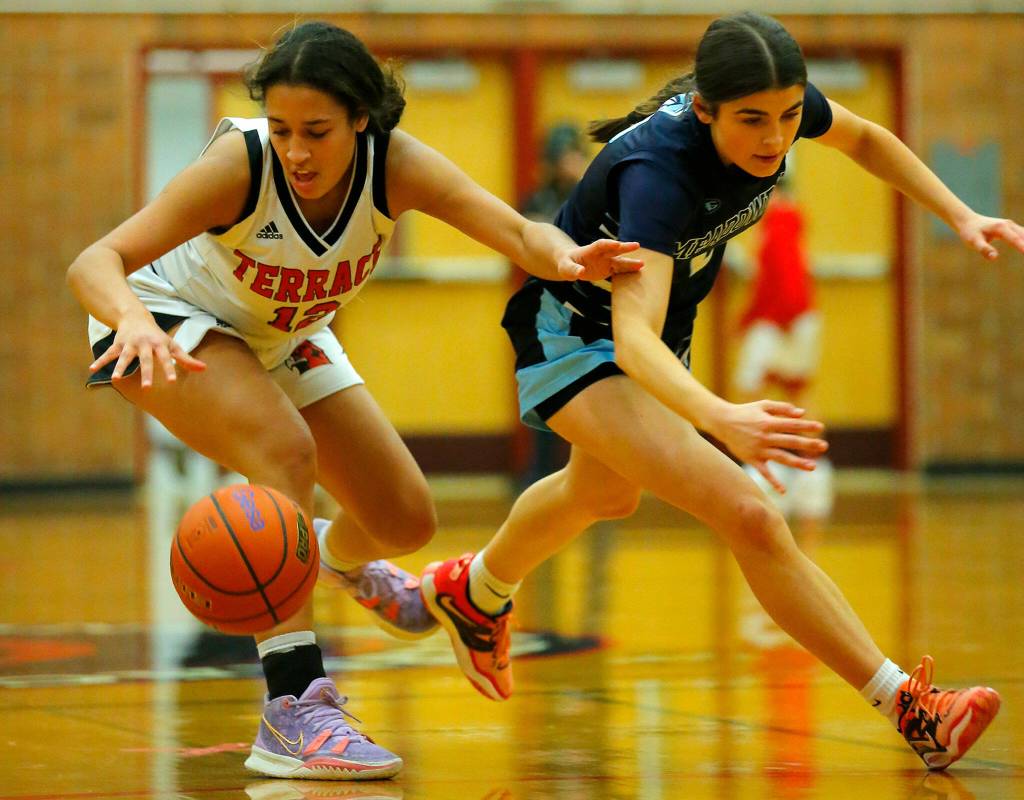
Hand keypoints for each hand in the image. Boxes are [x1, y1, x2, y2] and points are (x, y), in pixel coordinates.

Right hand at [90, 310, 205, 388]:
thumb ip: (186, 359)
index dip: (169, 369)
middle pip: (146, 360)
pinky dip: (101, 361)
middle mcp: (145, 344)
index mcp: (160, 345)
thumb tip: (203, 369)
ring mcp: (130, 344)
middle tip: (146, 388)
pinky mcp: (118, 344)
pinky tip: (92, 370)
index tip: (171, 381)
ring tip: (116, 379)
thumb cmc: (158, 336)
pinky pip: (108, 354)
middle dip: (146, 373)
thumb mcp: (172, 345)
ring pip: (125, 357)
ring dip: (120, 368)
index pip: (166, 358)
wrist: (136, 317)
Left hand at [558, 239, 642, 280]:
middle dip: (624, 247)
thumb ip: (573, 270)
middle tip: (636, 245)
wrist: (571, 264)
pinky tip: (638, 272)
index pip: (600, 245)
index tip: (617, 244)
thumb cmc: (567, 264)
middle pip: (614, 249)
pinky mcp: (608, 269)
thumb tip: (581, 273)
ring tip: (642, 263)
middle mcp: (600, 254)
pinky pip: (619, 270)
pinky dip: (627, 271)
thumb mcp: (565, 268)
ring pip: (619, 260)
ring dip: (629, 262)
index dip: (608, 244)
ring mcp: (606, 261)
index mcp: (590, 250)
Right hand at [711, 400, 827, 493]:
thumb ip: (782, 408)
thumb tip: (802, 414)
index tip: (821, 428)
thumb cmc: (745, 412)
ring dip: (797, 462)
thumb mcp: (763, 405)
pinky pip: (764, 472)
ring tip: (812, 467)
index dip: (806, 426)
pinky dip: (773, 482)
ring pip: (781, 457)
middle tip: (824, 446)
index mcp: (768, 422)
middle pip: (790, 441)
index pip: (792, 425)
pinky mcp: (752, 459)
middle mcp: (765, 437)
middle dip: (808, 444)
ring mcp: (759, 449)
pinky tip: (783, 491)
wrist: (722, 422)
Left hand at [956, 213, 1023, 259]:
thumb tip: (994, 257)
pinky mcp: (1013, 229)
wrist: (969, 221)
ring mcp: (1012, 226)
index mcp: (1000, 228)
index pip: (1015, 239)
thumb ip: (984, 249)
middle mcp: (1009, 225)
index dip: (1023, 246)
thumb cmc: (970, 232)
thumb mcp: (973, 241)